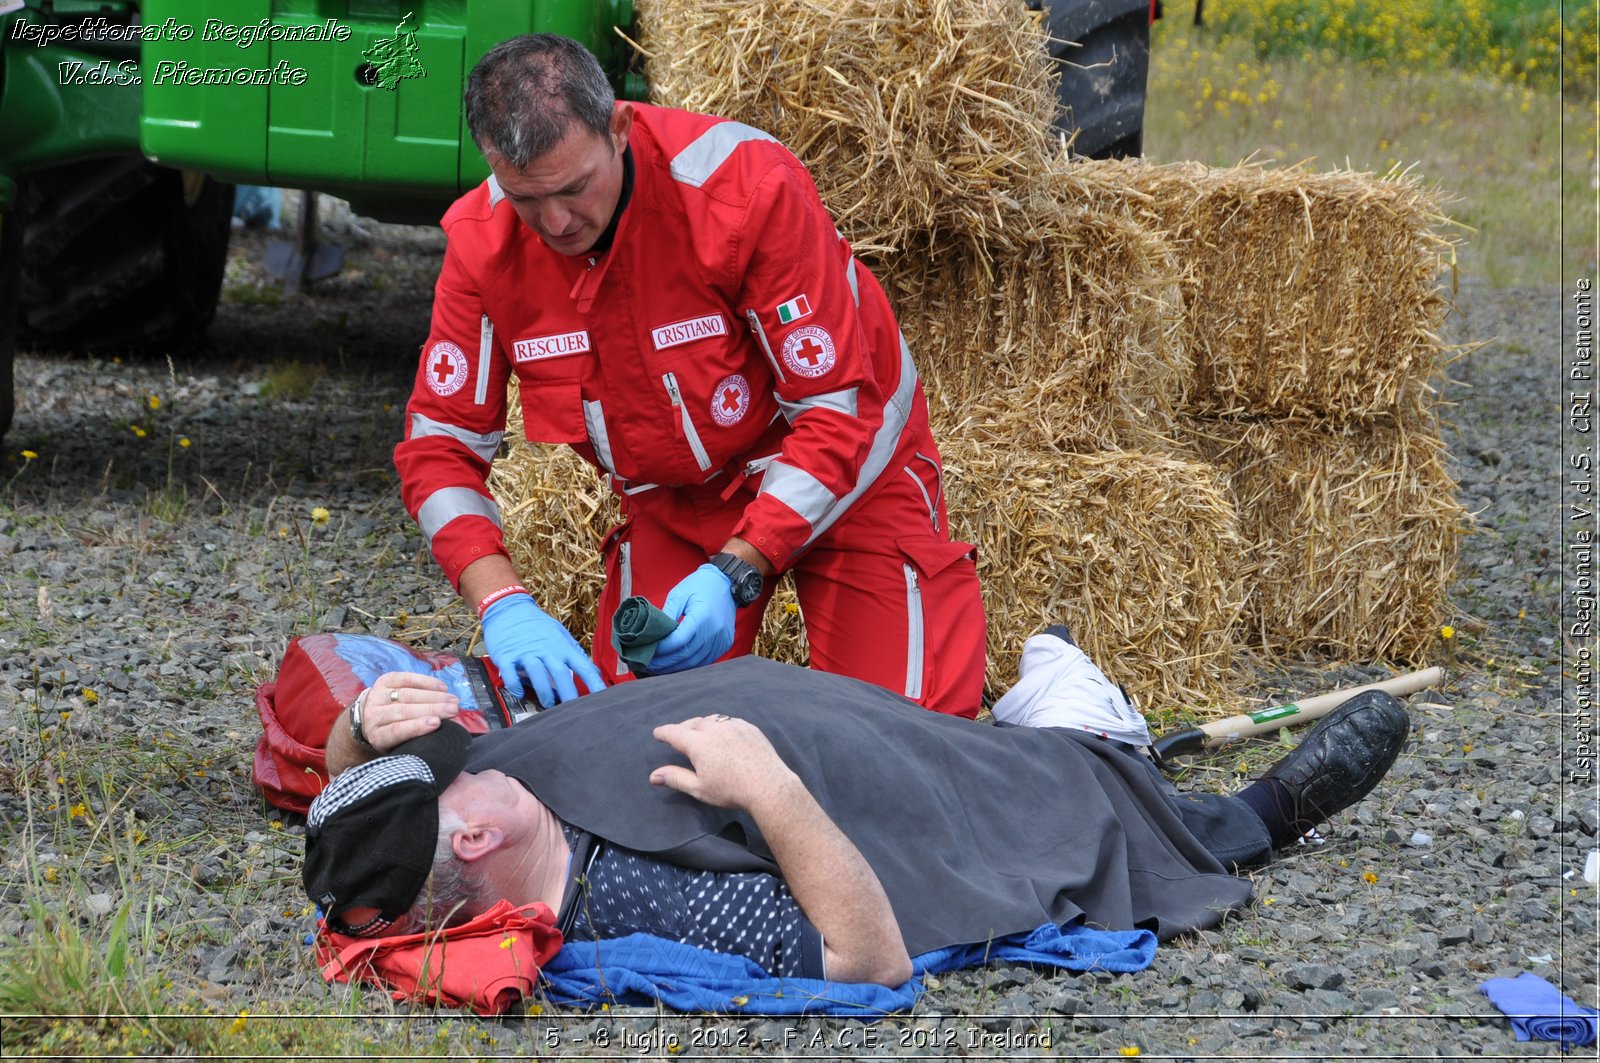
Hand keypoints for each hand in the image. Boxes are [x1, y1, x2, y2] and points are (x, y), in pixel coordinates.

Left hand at [355, 672, 460, 753]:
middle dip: (432, 709)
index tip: (436, 724)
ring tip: (453, 700)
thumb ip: (417, 740)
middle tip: (453, 710)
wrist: (372, 716)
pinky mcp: (384, 680)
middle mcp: (373, 716)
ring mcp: (377, 696)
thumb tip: (446, 731)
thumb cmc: (395, 734)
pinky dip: (426, 682)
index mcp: (377, 736)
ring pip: (407, 695)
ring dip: (434, 696)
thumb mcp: (401, 745)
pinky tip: (442, 687)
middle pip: (403, 711)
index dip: (416, 727)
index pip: (395, 731)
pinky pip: (407, 678)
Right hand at [481, 593, 604, 706]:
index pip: (583, 667)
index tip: (603, 699)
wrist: (509, 609)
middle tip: (573, 710)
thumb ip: (576, 654)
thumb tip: (595, 672)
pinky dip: (514, 684)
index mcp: (562, 647)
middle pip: (560, 672)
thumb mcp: (560, 635)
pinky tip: (519, 694)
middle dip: (568, 693)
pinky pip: (510, 672)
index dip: (594, 683)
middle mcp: (546, 649)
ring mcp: (526, 652)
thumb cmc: (538, 626)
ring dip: (543, 691)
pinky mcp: (506, 655)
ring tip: (548, 705)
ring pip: (537, 672)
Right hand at [649, 714, 791, 810]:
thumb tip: (653, 776)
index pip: (675, 733)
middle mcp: (715, 729)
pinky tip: (723, 733)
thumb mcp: (699, 788)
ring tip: (699, 732)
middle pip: (693, 723)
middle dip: (683, 728)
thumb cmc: (731, 791)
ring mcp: (734, 726)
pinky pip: (730, 722)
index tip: (658, 733)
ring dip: (702, 724)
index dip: (664, 732)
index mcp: (699, 744)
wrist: (768, 785)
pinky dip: (721, 725)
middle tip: (678, 734)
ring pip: (712, 720)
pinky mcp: (749, 728)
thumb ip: (675, 778)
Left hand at [651, 564, 735, 672]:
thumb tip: (652, 635)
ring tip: (658, 668)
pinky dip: (688, 665)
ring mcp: (722, 639)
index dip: (662, 649)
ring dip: (675, 668)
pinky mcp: (725, 644)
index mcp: (702, 615)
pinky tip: (675, 665)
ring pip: (695, 662)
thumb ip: (666, 615)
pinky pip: (704, 661)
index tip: (648, 650)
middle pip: (686, 655)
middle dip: (665, 663)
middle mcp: (715, 630)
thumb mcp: (678, 595)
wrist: (725, 584)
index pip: (680, 640)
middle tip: (647, 665)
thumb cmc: (699, 586)